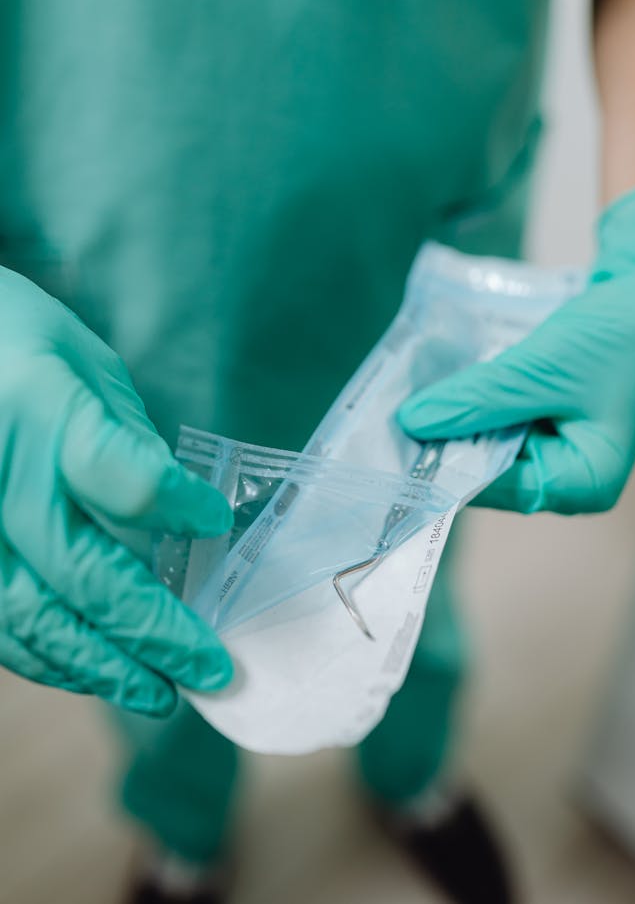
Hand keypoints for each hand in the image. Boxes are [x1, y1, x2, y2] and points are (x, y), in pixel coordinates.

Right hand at [0, 268, 233, 713]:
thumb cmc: (15, 341)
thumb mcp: (84, 364)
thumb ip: (125, 440)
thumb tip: (184, 516)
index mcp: (41, 406)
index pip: (121, 474)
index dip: (176, 505)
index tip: (216, 520)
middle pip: (84, 573)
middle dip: (156, 631)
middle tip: (213, 669)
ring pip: (33, 619)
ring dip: (102, 667)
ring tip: (160, 693)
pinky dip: (48, 657)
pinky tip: (93, 670)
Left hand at [399, 184, 634, 513]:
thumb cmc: (619, 334)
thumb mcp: (540, 369)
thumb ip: (477, 400)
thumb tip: (414, 423)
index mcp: (585, 480)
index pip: (501, 488)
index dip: (449, 468)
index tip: (399, 449)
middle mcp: (573, 470)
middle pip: (493, 467)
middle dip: (450, 440)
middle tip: (394, 420)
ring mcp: (562, 439)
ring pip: (492, 438)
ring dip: (460, 415)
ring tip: (410, 399)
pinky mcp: (550, 409)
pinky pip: (502, 412)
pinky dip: (477, 397)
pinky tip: (442, 383)